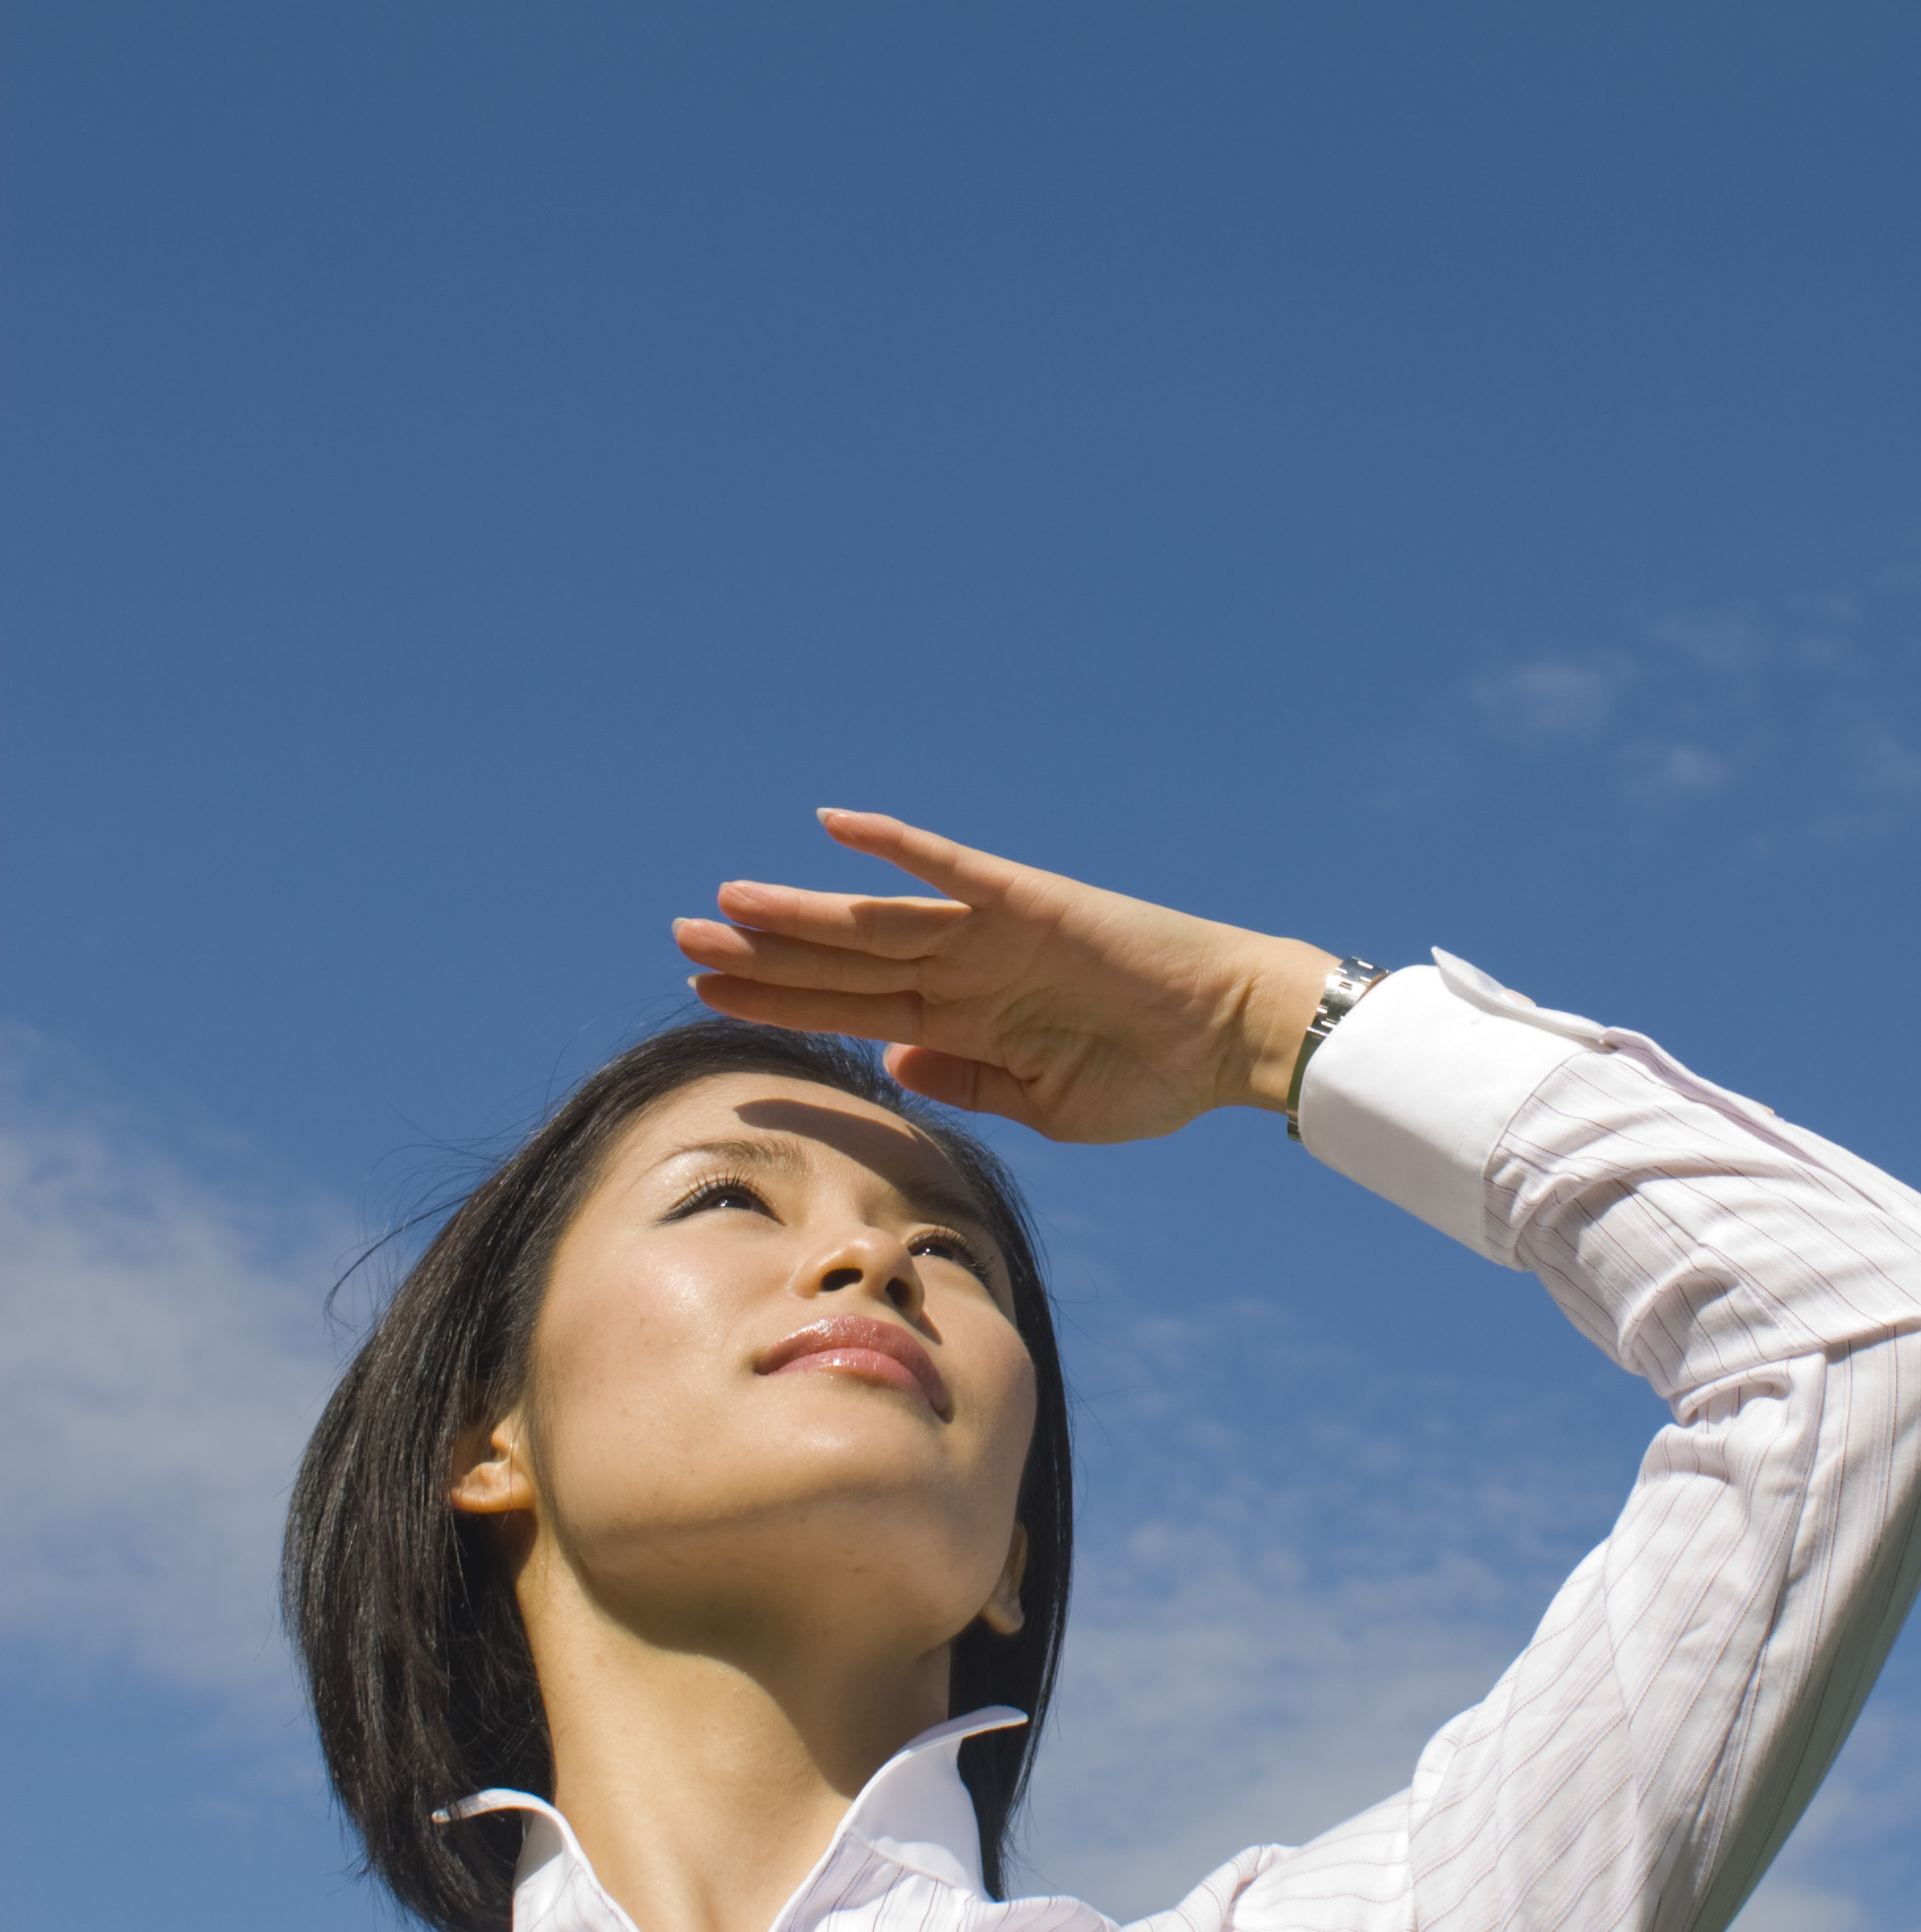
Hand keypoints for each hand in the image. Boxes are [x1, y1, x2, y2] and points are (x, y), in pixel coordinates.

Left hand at [672, 814, 1342, 1145]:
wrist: (1231, 1037)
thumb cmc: (1152, 1077)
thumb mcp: (1043, 1107)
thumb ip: (967, 1082)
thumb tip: (889, 1063)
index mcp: (963, 1020)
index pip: (849, 1008)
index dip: (777, 1001)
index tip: (704, 995)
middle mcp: (965, 968)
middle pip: (842, 961)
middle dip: (762, 956)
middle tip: (679, 942)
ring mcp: (991, 933)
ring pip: (873, 919)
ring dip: (800, 913)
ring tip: (723, 905)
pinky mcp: (1027, 901)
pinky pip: (949, 868)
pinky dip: (895, 846)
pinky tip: (834, 825)